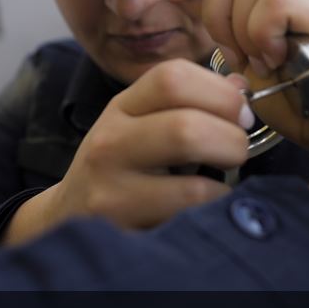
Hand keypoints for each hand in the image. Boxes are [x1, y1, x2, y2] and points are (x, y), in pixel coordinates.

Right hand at [3, 60, 250, 244]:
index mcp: (122, 107)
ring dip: (225, 185)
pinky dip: (210, 214)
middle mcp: (111, 143)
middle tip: (238, 151)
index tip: (241, 113)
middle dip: (232, 140)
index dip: (220, 92)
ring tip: (223, 183)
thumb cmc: (119, 164)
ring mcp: (112, 190)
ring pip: (191, 186)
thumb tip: (239, 86)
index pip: (172, 77)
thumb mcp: (142, 122)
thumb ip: (188, 100)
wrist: (67, 214)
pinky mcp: (122, 230)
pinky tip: (206, 210)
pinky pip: (186, 225)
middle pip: (186, 128)